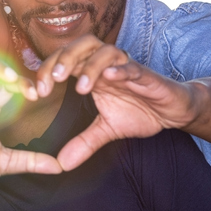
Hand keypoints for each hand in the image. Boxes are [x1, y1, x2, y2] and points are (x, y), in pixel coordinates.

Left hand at [36, 35, 201, 170]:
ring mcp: (125, 67)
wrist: (173, 111)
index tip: (37, 92)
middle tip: (53, 80)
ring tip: (80, 87)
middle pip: (81, 46)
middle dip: (64, 59)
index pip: (63, 60)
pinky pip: (131, 66)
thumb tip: (62, 164)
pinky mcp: (145, 75)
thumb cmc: (140, 111)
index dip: (47, 70)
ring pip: (104, 51)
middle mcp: (105, 65)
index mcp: (92, 73)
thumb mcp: (107, 130)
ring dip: (90, 65)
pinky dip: (120, 70)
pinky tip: (110, 77)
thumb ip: (84, 142)